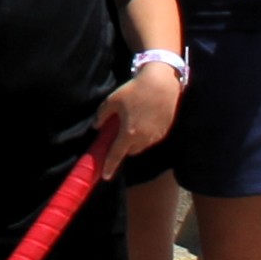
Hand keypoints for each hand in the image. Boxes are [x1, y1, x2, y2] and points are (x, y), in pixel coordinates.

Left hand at [94, 59, 181, 174]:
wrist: (161, 83)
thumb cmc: (134, 90)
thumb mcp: (112, 100)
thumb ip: (102, 116)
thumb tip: (96, 126)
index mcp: (128, 133)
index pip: (117, 155)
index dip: (110, 166)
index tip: (106, 176)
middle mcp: (143, 138)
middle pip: (131, 151)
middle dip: (124, 147)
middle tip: (120, 132)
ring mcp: (156, 135)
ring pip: (142, 146)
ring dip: (136, 141)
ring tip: (133, 122)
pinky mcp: (165, 130)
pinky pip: (152, 138)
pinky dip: (146, 134)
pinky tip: (145, 119)